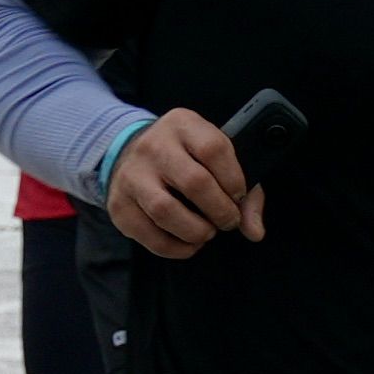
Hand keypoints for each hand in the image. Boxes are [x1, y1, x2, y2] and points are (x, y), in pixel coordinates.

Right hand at [101, 106, 264, 259]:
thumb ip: (245, 192)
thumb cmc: (187, 158)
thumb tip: (254, 232)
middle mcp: (153, 146)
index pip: (214, 149)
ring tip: (206, 232)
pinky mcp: (119, 204)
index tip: (239, 197)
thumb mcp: (216, 158)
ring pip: (166, 211)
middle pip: (194, 183)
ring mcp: (132, 175)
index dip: (234, 179)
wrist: (131, 153)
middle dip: (220, 211)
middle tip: (227, 221)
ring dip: (196, 231)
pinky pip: (149, 235)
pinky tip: (188, 243)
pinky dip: (175, 248)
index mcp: (183, 125)